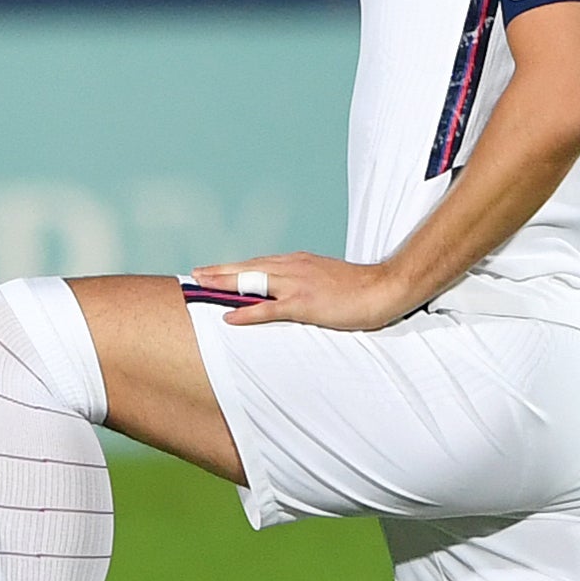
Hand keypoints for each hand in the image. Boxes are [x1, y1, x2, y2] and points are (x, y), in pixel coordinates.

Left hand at [189, 252, 414, 330]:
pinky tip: (229, 317)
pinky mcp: (305, 303)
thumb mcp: (326, 280)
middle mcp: (293, 268)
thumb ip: (305, 283)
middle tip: (194, 275)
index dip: (234, 268)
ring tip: (201, 288)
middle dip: (220, 272)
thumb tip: (289, 294)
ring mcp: (298, 284)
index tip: (213, 271)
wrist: (384, 288)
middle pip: (248, 268)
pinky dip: (247, 313)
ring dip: (224, 285)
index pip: (259, 264)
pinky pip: (269, 309)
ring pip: (252, 283)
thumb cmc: (359, 288)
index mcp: (299, 263)